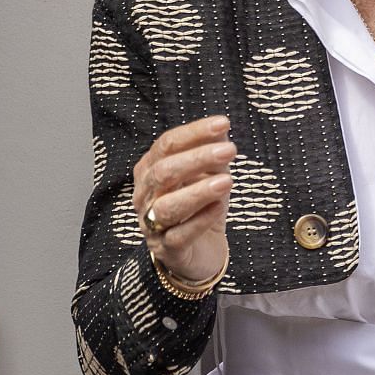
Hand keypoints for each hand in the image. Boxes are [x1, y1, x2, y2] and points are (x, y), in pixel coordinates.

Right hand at [132, 115, 233, 282]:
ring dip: (198, 192)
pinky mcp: (167, 250)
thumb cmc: (201, 206)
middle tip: (229, 150)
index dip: (194, 133)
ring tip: (227, 181)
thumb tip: (222, 128)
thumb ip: (212, 152)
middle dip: (197, 159)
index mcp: (150, 170)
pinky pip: (180, 235)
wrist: (200, 250)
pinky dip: (200, 220)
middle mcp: (145, 196)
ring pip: (167, 206)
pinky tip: (219, 209)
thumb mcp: (210, 174)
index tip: (223, 124)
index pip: (166, 145)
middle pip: (163, 172)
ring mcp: (152, 224)